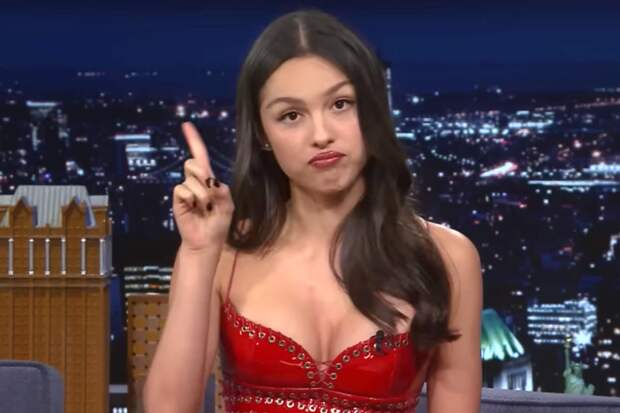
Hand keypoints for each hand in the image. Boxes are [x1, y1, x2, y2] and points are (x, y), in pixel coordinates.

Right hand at [172, 122, 233, 250]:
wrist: (206, 241)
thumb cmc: (218, 224)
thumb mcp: (228, 206)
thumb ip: (223, 191)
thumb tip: (211, 182)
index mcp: (209, 180)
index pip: (201, 156)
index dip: (194, 141)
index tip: (186, 125)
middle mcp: (195, 181)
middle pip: (195, 163)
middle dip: (204, 176)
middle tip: (210, 197)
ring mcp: (186, 189)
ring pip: (191, 178)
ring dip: (202, 195)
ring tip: (204, 208)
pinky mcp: (178, 198)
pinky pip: (183, 190)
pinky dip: (191, 200)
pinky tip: (194, 210)